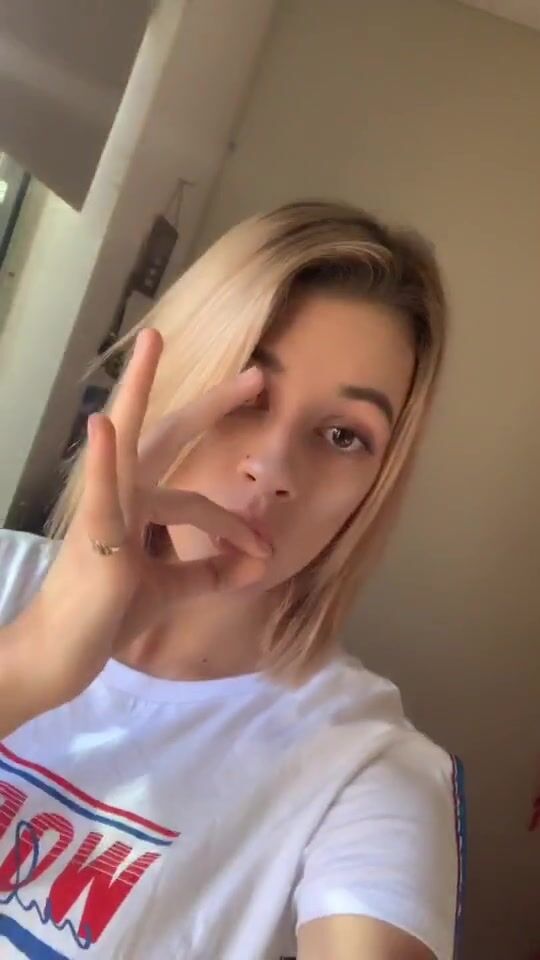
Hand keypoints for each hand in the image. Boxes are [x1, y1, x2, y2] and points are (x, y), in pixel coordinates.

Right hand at [13, 329, 269, 711]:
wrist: (62, 653)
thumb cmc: (107, 616)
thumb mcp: (170, 589)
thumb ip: (210, 571)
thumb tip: (258, 562)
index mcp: (138, 505)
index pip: (197, 496)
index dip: (236, 525)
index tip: (265, 552)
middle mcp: (120, 495)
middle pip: (167, 436)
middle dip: (211, 404)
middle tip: (257, 374)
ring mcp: (104, 509)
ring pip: (132, 445)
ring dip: (142, 390)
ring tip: (153, 342)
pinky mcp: (94, 536)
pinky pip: (101, 494)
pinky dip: (105, 460)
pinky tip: (105, 423)